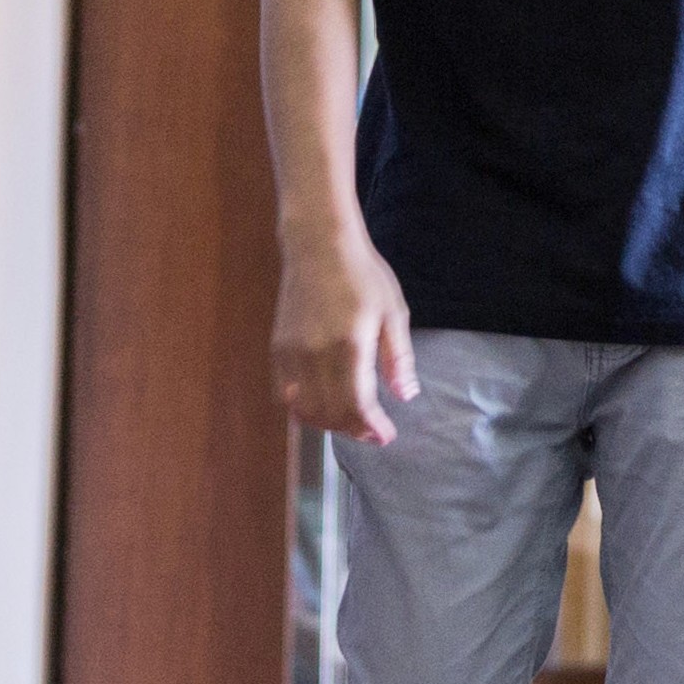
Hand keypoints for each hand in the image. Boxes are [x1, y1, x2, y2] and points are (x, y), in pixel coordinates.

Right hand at [274, 226, 416, 445]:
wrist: (319, 246)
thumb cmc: (363, 276)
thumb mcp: (393, 312)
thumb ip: (398, 358)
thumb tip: (405, 396)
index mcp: (349, 346)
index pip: (356, 406)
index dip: (371, 428)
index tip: (386, 436)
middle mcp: (315, 355)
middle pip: (330, 414)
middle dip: (353, 429)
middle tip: (372, 430)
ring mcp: (292, 353)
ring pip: (305, 409)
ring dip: (328, 422)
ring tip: (351, 420)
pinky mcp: (278, 348)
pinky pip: (286, 393)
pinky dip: (304, 408)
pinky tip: (323, 404)